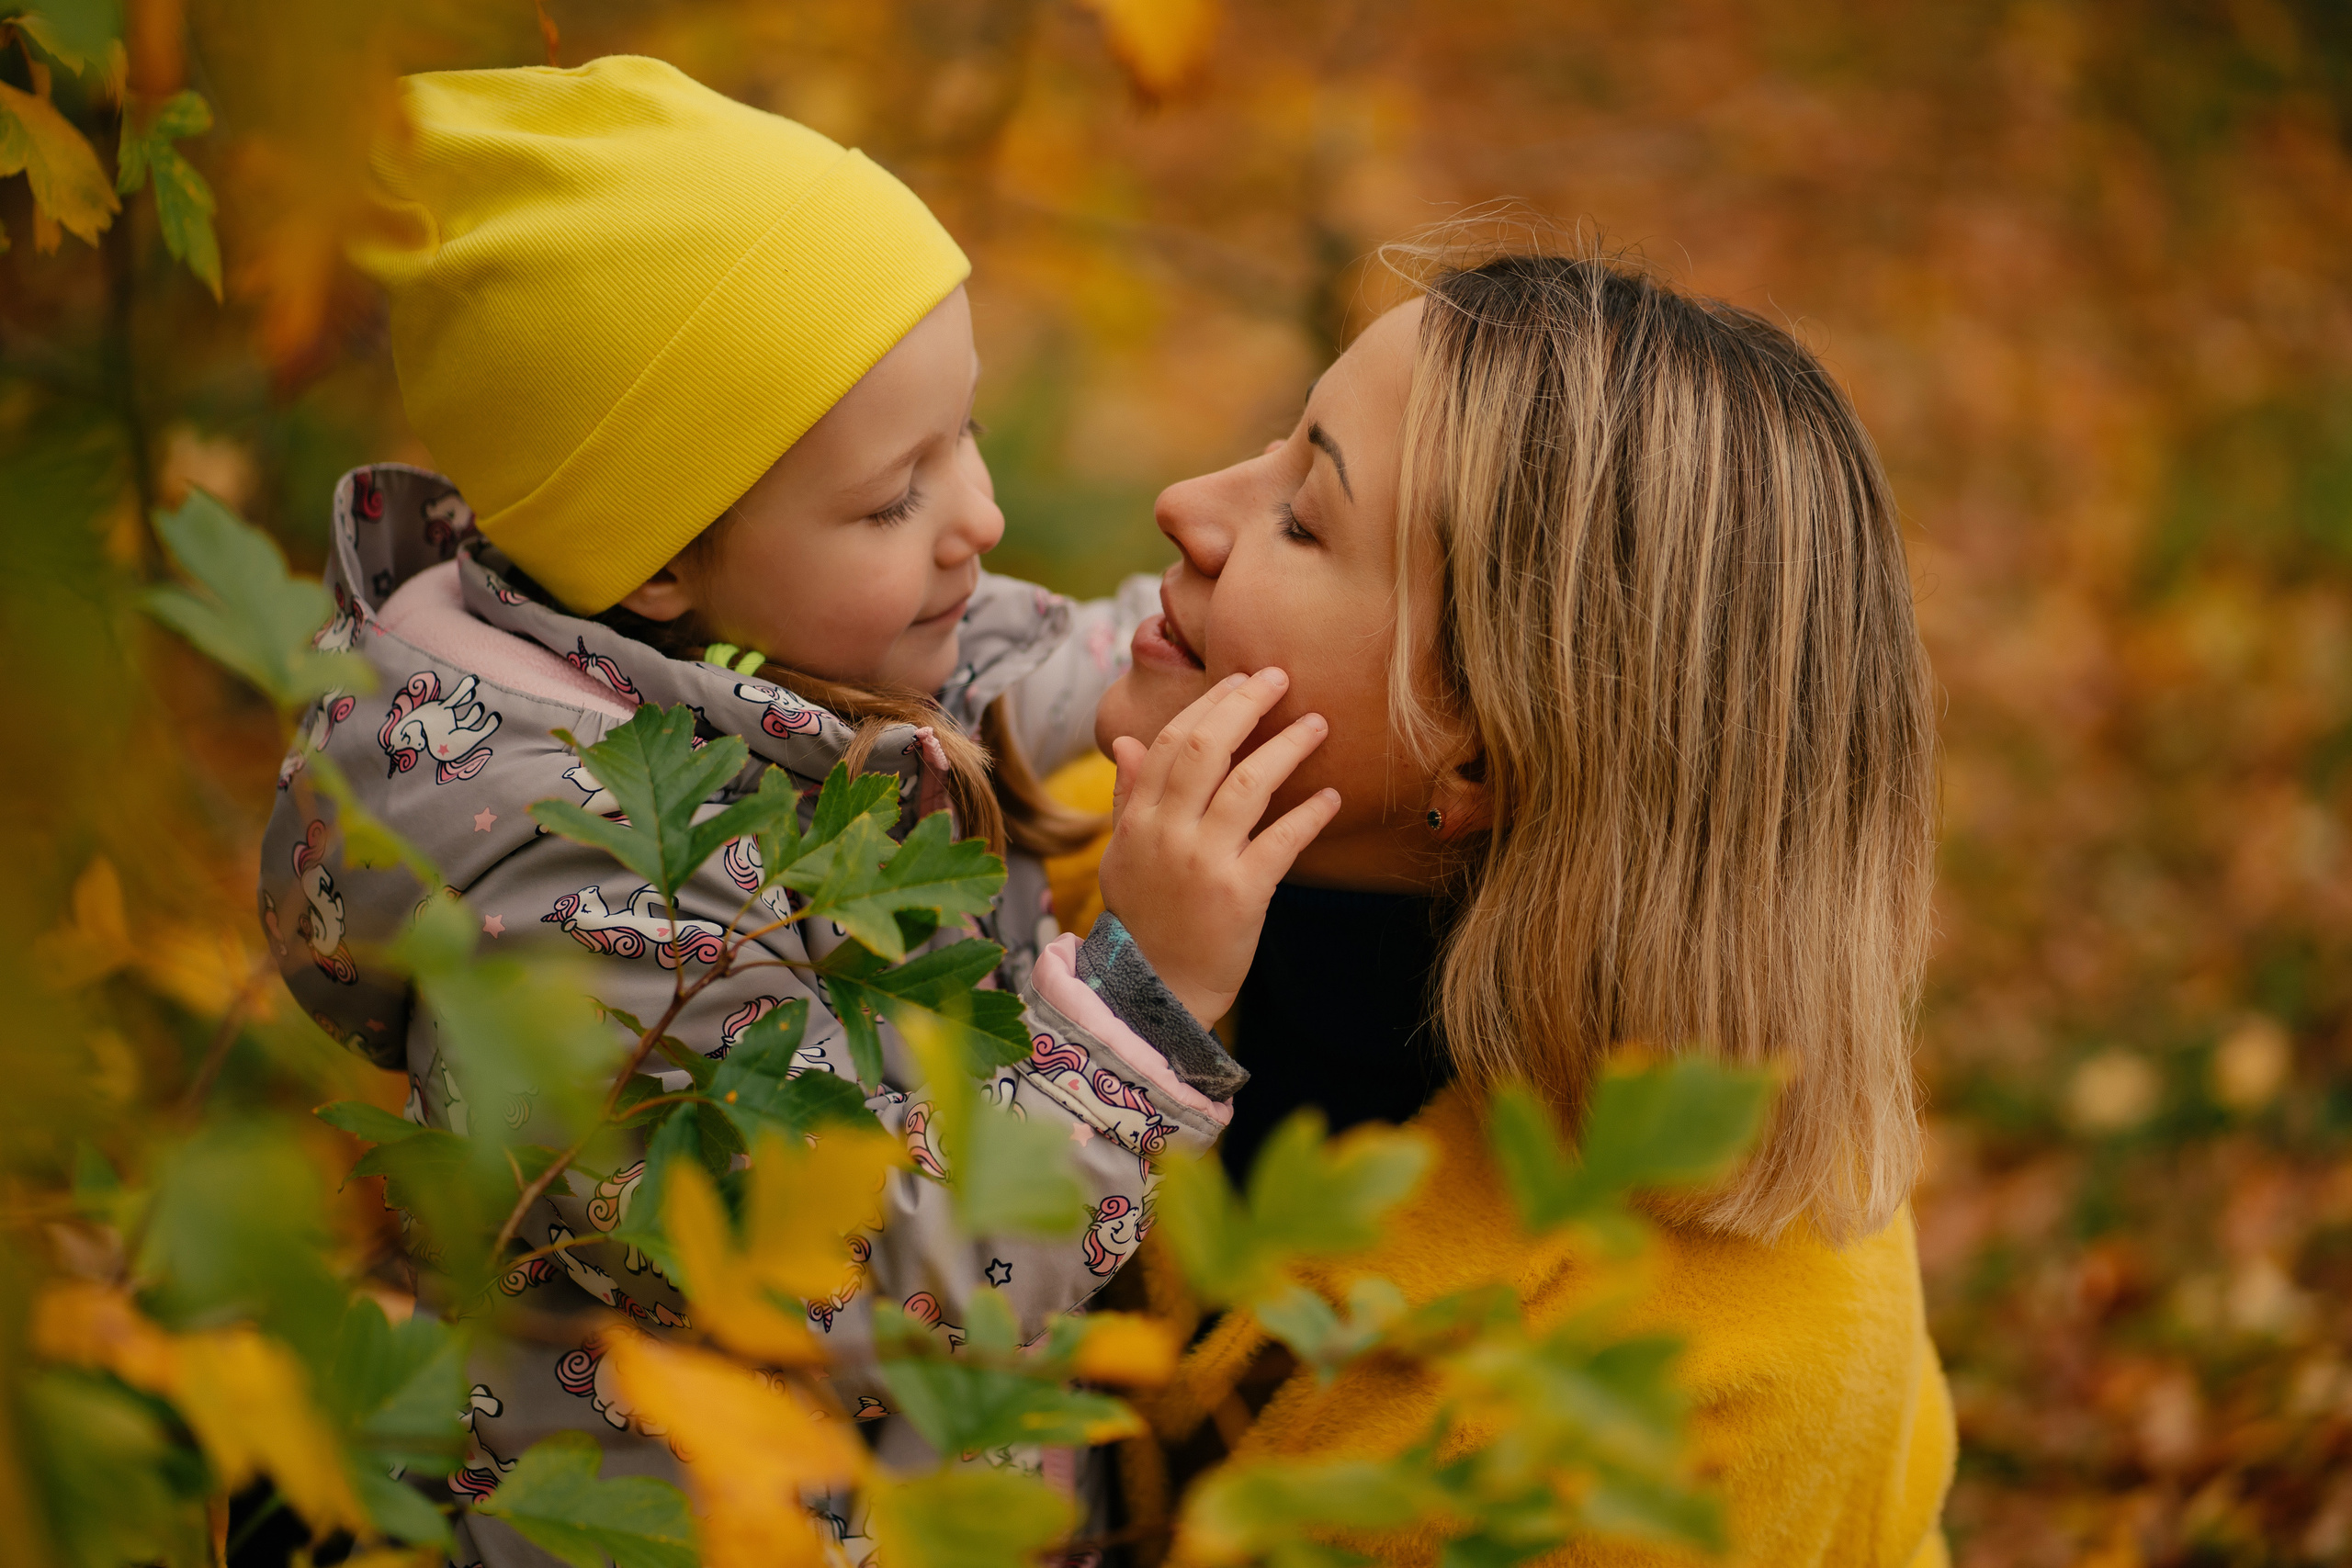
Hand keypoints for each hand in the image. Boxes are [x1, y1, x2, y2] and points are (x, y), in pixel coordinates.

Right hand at [1098, 668, 1341, 1027]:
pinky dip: (1310, 815)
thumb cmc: (1144, 920)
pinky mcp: (1241, 895)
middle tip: (1279, 678)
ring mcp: (1204, 863)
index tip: (1240, 678)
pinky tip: (1332, 797)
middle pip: (1206, 748)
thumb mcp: (1123, 856)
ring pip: (1249, 785)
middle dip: (1245, 704)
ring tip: (1318, 725)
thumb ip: (1128, 796)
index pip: (1171, 742)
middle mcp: (1168, 834)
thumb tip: (1126, 740)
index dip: (1208, 704)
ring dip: (1287, 748)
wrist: (1156, 992)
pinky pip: (1282, 841)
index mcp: (1139, 820)